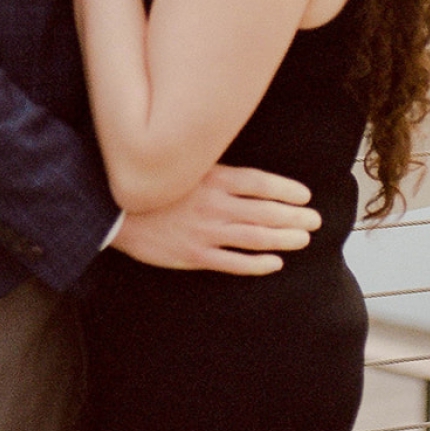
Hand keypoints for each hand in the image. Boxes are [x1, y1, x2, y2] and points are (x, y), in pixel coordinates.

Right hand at [111, 165, 321, 276]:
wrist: (114, 210)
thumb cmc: (152, 185)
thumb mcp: (183, 167)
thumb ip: (213, 171)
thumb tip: (246, 175)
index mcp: (211, 178)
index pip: (260, 183)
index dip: (286, 189)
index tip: (305, 195)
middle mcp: (213, 205)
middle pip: (264, 211)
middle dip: (294, 216)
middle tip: (315, 220)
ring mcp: (205, 232)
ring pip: (254, 236)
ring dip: (283, 238)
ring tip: (303, 239)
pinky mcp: (194, 254)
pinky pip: (233, 262)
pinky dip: (257, 263)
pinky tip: (275, 263)